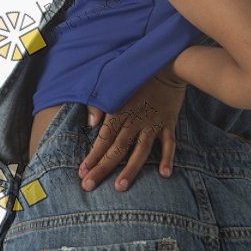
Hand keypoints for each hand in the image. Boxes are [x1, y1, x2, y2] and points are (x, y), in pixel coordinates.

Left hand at [79, 65, 186, 192]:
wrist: (166, 63)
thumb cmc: (136, 75)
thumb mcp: (114, 83)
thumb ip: (100, 104)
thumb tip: (91, 124)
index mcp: (119, 111)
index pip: (103, 139)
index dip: (92, 156)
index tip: (82, 173)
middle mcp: (135, 120)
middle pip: (117, 149)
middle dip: (102, 168)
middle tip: (89, 186)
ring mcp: (153, 123)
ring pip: (140, 151)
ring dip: (130, 169)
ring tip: (120, 187)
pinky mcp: (169, 122)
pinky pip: (169, 143)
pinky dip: (168, 158)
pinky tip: (165, 174)